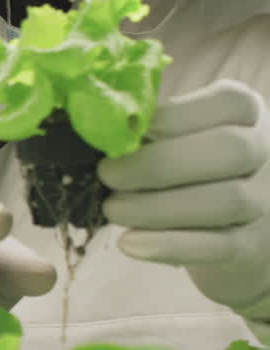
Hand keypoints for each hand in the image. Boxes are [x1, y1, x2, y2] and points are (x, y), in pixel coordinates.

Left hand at [101, 79, 269, 315]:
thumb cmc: (193, 171)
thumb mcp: (182, 138)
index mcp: (245, 114)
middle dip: (158, 164)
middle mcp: (266, 152)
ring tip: (112, 210)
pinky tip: (128, 243)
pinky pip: (218, 246)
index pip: (227, 103)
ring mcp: (265, 201)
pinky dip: (169, 245)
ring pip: (224, 200)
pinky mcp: (253, 246)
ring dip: (156, 207)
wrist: (237, 232)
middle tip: (107, 174)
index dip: (177, 114)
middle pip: (228, 150)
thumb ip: (152, 129)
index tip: (131, 130)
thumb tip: (96, 125)